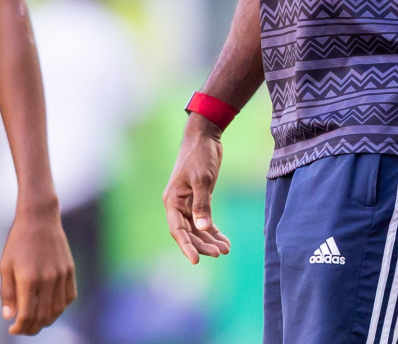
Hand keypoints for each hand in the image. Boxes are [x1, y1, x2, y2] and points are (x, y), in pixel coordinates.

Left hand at [0, 202, 76, 335]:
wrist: (39, 218)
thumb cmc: (18, 242)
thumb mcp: (5, 266)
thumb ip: (7, 293)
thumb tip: (9, 317)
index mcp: (28, 279)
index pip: (26, 315)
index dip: (20, 327)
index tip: (13, 330)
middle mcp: (48, 279)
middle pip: (43, 316)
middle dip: (32, 328)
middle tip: (23, 329)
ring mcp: (61, 275)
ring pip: (58, 309)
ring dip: (47, 320)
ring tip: (36, 322)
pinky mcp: (70, 270)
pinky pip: (69, 297)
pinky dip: (60, 307)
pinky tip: (50, 307)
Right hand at [161, 114, 232, 263]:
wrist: (204, 136)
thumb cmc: (200, 155)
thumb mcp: (202, 179)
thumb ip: (202, 204)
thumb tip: (203, 229)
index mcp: (172, 200)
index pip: (177, 229)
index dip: (186, 246)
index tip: (196, 261)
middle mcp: (177, 205)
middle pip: (188, 233)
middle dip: (202, 245)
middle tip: (219, 253)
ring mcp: (188, 203)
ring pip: (197, 229)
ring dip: (209, 240)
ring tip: (225, 250)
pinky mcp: (199, 200)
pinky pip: (205, 221)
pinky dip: (213, 231)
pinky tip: (224, 241)